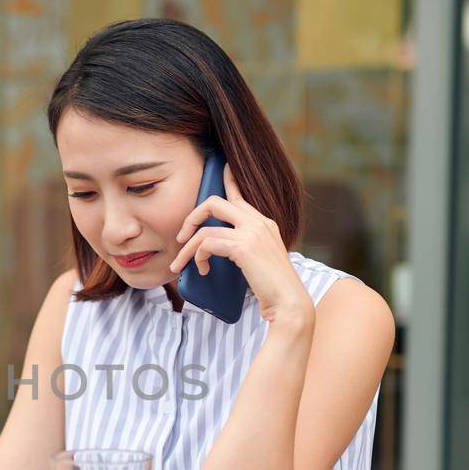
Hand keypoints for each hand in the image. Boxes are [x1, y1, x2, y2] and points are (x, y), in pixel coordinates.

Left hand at [168, 163, 313, 326]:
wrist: (288, 302)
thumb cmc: (272, 288)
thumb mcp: (259, 260)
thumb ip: (244, 246)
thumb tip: (216, 246)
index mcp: (264, 223)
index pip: (240, 195)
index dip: (228, 179)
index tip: (220, 167)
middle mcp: (259, 223)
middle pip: (215, 202)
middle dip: (192, 217)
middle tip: (181, 237)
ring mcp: (252, 233)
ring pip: (205, 229)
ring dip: (187, 248)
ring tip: (180, 264)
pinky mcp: (244, 248)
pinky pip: (208, 244)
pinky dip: (198, 257)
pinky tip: (201, 270)